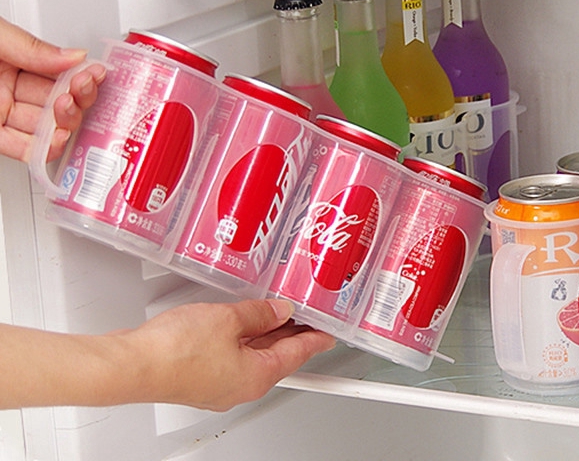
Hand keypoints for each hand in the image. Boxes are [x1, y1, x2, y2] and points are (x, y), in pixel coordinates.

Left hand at [0, 17, 105, 162]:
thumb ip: (33, 47)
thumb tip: (75, 56)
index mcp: (13, 60)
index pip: (60, 72)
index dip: (82, 75)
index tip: (95, 73)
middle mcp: (9, 88)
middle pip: (59, 101)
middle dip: (78, 99)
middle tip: (80, 90)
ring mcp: (1, 112)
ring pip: (46, 127)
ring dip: (64, 124)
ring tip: (67, 113)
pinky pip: (21, 148)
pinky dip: (43, 149)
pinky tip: (57, 142)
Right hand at [117, 299, 335, 410]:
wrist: (132, 365)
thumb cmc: (176, 351)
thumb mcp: (229, 319)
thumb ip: (259, 313)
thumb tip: (279, 310)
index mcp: (256, 376)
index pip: (296, 355)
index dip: (314, 341)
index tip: (328, 335)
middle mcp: (240, 386)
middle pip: (276, 357)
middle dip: (293, 335)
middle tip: (307, 318)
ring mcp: (218, 384)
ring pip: (253, 355)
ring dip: (267, 334)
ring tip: (278, 313)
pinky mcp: (200, 377)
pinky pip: (232, 354)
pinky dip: (243, 337)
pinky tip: (241, 321)